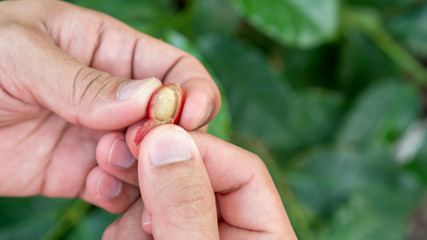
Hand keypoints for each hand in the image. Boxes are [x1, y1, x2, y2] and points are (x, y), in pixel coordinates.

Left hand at [0, 0, 218, 210]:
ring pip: (150, 158)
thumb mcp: (20, 53)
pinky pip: (120, 188)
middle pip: (170, 120)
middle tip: (132, 146)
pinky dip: (122, 196)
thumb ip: (83, 79)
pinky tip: (98, 190)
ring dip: (143, 169)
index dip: (192, 92)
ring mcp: (99, 136)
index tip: (189, 116)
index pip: (173, 69)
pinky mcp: (81, 173)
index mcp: (108, 51)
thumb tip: (148, 99)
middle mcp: (113, 96)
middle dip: (167, 137)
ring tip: (103, 168)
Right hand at [95, 125, 296, 238]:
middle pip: (199, 176)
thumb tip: (167, 141)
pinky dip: (125, 223)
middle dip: (156, 164)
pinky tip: (118, 234)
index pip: (243, 170)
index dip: (198, 146)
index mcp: (264, 235)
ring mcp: (195, 235)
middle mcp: (231, 231)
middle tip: (117, 151)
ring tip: (110, 193)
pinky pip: (147, 221)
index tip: (152, 135)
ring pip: (166, 196)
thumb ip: (186, 206)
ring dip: (135, 195)